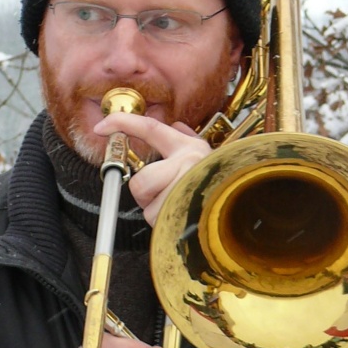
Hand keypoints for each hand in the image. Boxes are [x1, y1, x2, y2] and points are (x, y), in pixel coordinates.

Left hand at [92, 110, 211, 225]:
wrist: (245, 205)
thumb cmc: (221, 181)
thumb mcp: (205, 156)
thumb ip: (187, 140)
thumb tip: (176, 125)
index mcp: (188, 148)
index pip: (150, 128)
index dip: (123, 124)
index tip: (102, 126)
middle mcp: (188, 163)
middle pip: (141, 181)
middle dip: (144, 194)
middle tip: (160, 195)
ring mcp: (186, 188)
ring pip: (148, 206)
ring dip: (157, 211)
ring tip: (177, 207)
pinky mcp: (184, 211)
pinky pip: (158, 221)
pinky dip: (165, 224)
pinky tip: (181, 218)